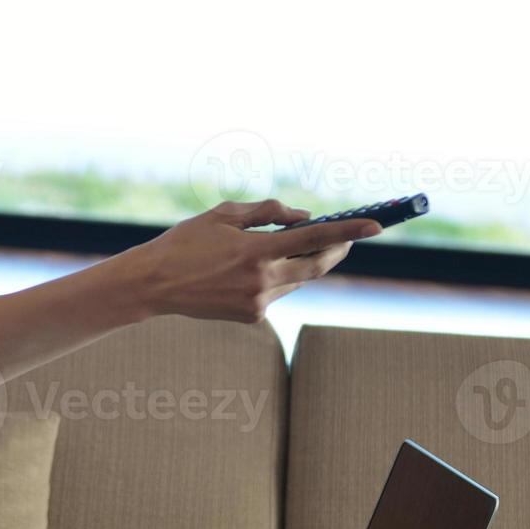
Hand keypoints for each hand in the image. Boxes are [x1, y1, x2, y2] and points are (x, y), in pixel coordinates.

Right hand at [126, 198, 382, 323]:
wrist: (154, 284)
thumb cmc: (186, 242)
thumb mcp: (223, 215)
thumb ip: (267, 212)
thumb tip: (303, 216)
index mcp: (256, 250)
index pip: (315, 238)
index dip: (348, 232)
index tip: (375, 226)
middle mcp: (262, 280)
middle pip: (317, 267)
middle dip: (337, 250)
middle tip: (349, 237)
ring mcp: (258, 303)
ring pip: (297, 280)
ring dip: (302, 262)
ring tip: (293, 245)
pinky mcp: (252, 316)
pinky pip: (278, 292)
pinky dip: (277, 276)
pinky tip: (252, 268)